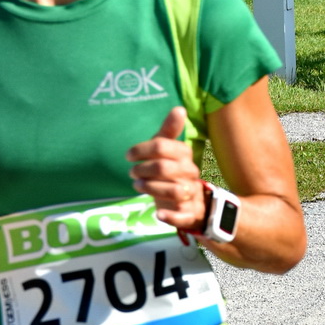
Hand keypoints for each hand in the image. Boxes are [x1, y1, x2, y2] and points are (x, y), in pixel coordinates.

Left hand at [126, 107, 206, 231]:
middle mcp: (189, 173)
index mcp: (184, 155)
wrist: (195, 203)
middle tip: (132, 172)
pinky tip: (158, 213)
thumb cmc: (174, 172)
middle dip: (143, 170)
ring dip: (150, 188)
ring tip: (138, 186)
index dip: (141, 150)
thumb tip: (180, 108)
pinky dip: (169, 216)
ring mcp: (190, 193)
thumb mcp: (170, 151)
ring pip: (173, 190)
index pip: (162, 146)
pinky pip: (182, 216)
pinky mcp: (189, 214)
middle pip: (163, 168)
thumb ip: (170, 131)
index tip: (129, 156)